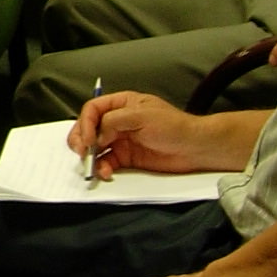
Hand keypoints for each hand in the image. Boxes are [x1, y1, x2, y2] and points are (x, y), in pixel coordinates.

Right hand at [69, 91, 213, 179]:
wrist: (195, 149)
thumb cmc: (174, 126)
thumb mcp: (142, 115)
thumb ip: (114, 121)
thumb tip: (96, 135)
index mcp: (122, 104)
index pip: (93, 109)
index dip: (85, 123)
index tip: (88, 139)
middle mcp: (118, 121)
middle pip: (89, 128)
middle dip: (81, 140)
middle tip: (81, 152)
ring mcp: (122, 140)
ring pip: (95, 147)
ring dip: (90, 156)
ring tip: (92, 165)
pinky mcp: (127, 158)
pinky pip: (107, 162)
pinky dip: (103, 168)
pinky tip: (106, 172)